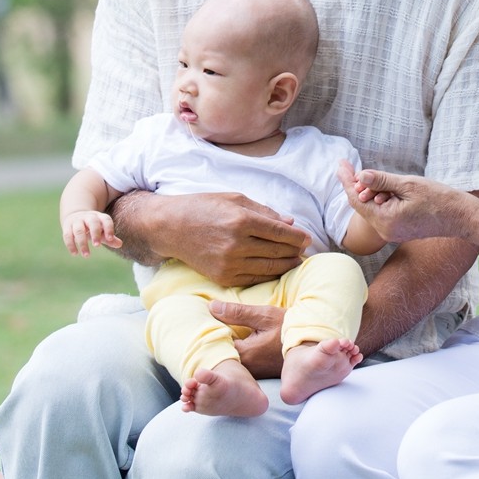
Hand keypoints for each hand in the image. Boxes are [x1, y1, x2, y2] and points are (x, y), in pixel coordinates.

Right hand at [62, 210, 122, 256]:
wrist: (75, 215)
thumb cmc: (93, 227)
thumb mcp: (102, 230)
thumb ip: (109, 238)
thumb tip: (120, 244)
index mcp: (99, 217)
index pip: (106, 220)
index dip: (108, 228)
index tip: (110, 239)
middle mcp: (88, 217)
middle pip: (92, 222)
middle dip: (95, 233)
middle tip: (97, 246)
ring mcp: (77, 221)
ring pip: (79, 230)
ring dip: (82, 243)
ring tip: (87, 255)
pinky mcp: (67, 227)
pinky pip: (68, 235)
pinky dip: (71, 245)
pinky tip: (75, 254)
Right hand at [114, 191, 312, 285]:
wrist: (171, 227)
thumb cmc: (204, 207)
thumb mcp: (235, 199)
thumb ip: (264, 211)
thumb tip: (290, 223)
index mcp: (241, 220)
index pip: (280, 232)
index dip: (298, 237)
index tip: (307, 238)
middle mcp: (237, 244)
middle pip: (278, 251)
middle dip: (295, 251)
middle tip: (305, 250)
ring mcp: (229, 263)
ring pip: (269, 267)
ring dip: (287, 265)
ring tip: (295, 261)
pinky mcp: (223, 277)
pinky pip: (254, 278)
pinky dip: (269, 275)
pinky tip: (277, 269)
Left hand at [210, 301, 284, 378]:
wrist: (313, 346)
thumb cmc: (290, 328)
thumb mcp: (265, 315)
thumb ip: (237, 312)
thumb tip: (211, 306)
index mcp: (244, 354)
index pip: (215, 345)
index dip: (210, 332)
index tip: (207, 321)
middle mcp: (246, 368)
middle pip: (221, 355)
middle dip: (216, 341)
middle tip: (212, 325)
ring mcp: (253, 373)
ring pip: (231, 360)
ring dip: (226, 348)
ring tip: (225, 332)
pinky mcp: (260, 374)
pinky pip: (241, 365)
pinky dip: (237, 354)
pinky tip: (239, 342)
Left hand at [335, 162, 469, 243]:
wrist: (460, 217)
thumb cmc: (438, 198)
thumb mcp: (407, 184)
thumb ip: (381, 181)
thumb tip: (359, 175)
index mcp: (385, 221)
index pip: (356, 199)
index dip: (346, 180)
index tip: (340, 163)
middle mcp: (385, 231)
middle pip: (362, 205)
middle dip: (359, 186)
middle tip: (358, 167)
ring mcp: (392, 233)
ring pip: (372, 209)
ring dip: (372, 192)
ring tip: (384, 180)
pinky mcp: (399, 231)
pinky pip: (383, 214)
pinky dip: (382, 200)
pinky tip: (389, 190)